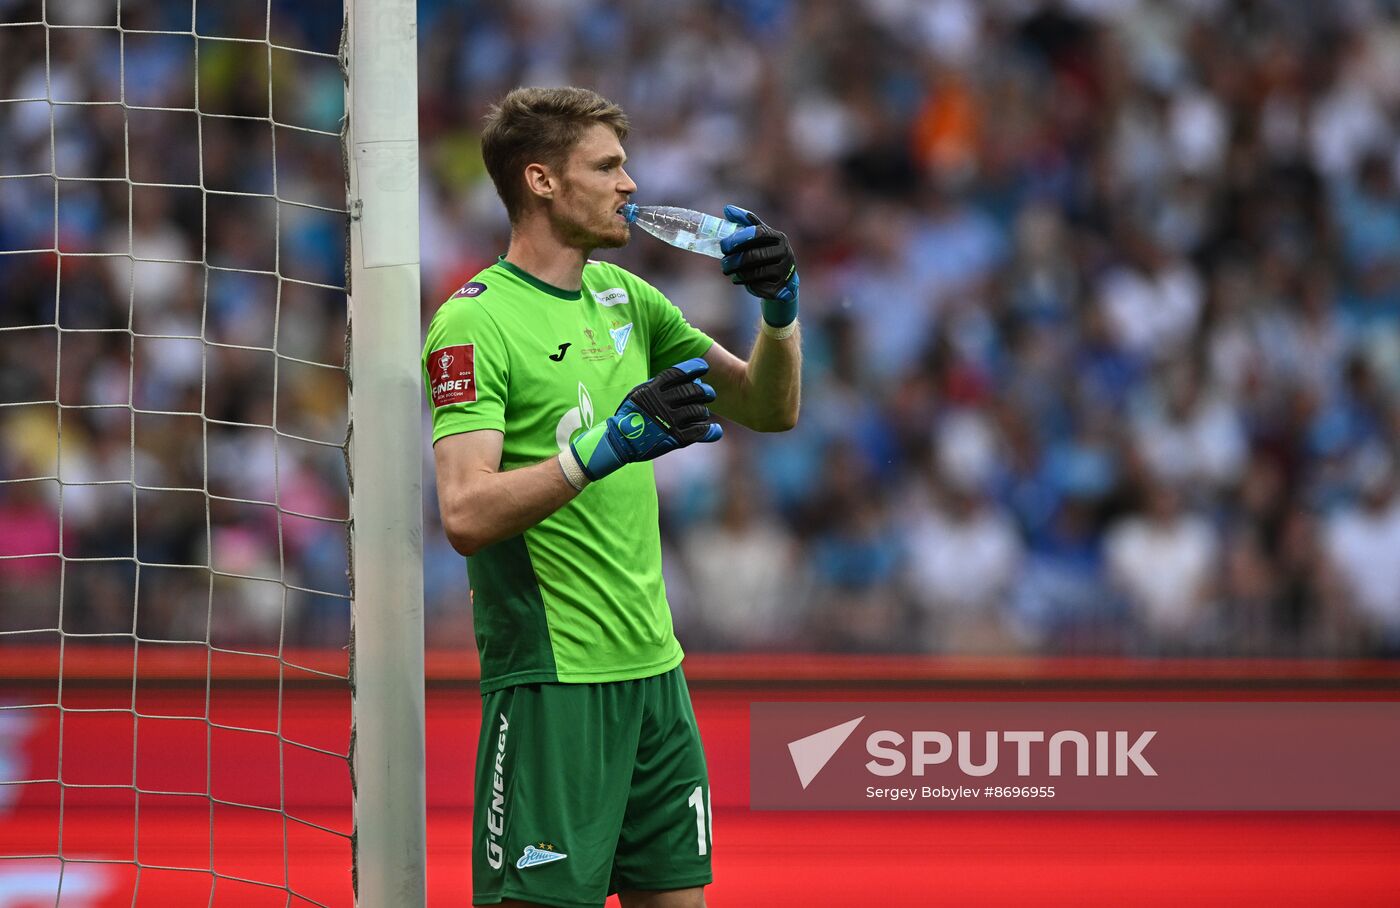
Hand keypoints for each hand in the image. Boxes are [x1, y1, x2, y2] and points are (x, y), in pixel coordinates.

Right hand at [568, 358, 722, 480]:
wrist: (620, 442)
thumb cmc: (631, 416)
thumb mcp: (639, 394)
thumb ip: (659, 386)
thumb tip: (689, 380)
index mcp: (652, 389)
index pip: (678, 373)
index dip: (694, 368)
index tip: (703, 368)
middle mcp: (662, 403)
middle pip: (693, 391)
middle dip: (705, 391)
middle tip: (709, 394)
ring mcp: (670, 421)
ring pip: (699, 411)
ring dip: (704, 411)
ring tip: (702, 413)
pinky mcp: (675, 438)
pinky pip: (700, 431)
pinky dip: (711, 431)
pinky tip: (715, 430)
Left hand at [719, 205, 799, 328]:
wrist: (783, 278)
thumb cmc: (766, 252)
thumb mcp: (758, 237)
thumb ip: (745, 222)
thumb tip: (727, 209)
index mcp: (778, 237)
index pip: (758, 233)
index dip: (739, 238)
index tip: (724, 245)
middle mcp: (785, 252)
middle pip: (754, 256)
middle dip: (734, 261)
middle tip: (723, 264)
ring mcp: (784, 270)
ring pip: (755, 272)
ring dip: (737, 273)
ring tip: (728, 272)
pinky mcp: (780, 286)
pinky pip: (758, 285)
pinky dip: (745, 282)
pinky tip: (739, 279)